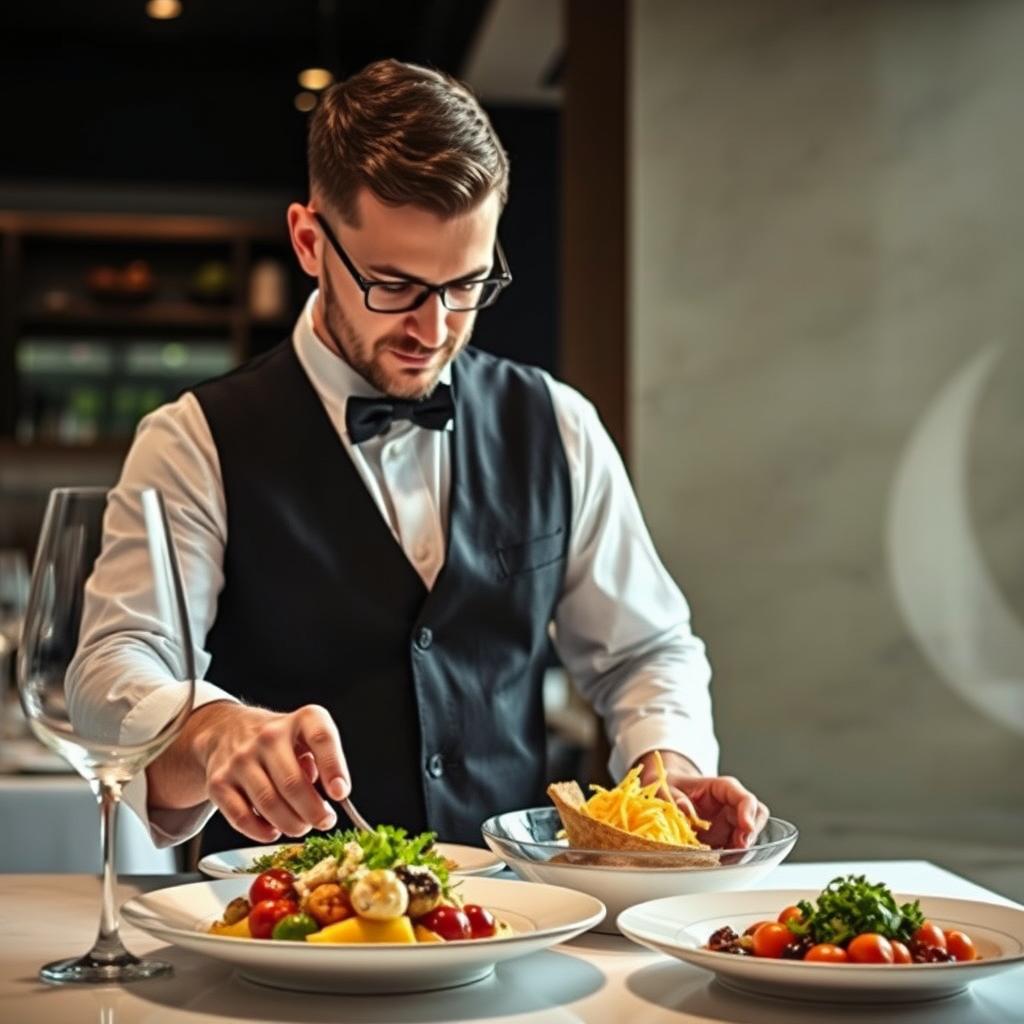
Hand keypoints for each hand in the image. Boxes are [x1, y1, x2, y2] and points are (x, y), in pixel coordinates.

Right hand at [194, 703, 351, 842]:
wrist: (226, 729)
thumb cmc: (279, 740)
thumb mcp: (307, 737)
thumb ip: (323, 761)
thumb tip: (333, 795)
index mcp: (302, 719)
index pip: (322, 738)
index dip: (334, 767)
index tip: (340, 793)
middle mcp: (269, 735)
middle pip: (293, 783)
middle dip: (313, 812)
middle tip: (324, 822)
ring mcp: (240, 758)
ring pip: (269, 804)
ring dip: (291, 824)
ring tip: (301, 826)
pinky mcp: (219, 782)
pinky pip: (242, 818)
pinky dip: (262, 832)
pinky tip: (274, 831)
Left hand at [634, 749, 768, 849]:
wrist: (667, 792)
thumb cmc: (671, 785)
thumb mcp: (666, 788)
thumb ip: (674, 798)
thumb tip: (685, 811)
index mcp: (721, 788)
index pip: (743, 797)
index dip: (748, 812)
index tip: (746, 826)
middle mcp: (730, 806)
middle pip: (756, 816)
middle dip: (751, 832)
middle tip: (740, 845)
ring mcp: (729, 824)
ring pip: (749, 835)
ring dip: (742, 848)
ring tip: (726, 856)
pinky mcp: (724, 840)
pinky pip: (735, 850)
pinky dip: (730, 858)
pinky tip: (717, 862)